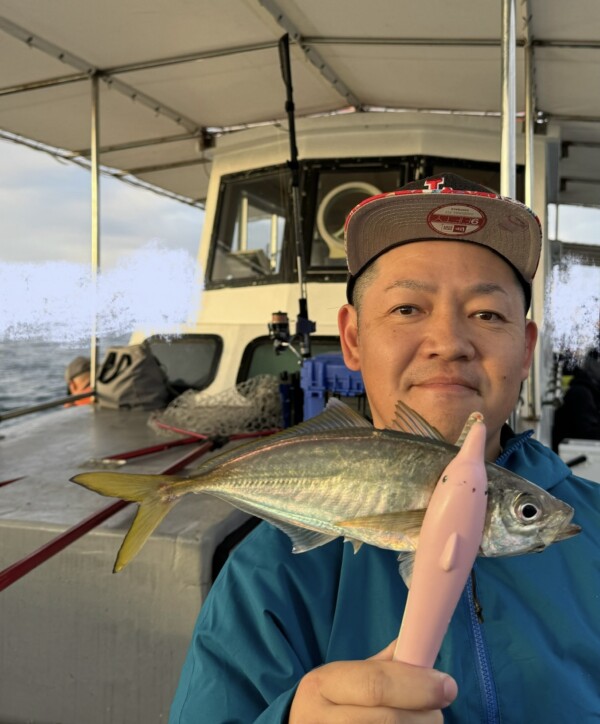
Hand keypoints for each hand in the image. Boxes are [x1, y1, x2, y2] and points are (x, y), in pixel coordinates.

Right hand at [289, 640, 456, 722]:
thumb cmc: (329, 704)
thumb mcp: (342, 679)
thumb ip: (380, 666)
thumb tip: (419, 643)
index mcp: (322, 685)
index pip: (375, 684)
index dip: (416, 685)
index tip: (447, 685)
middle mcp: (322, 719)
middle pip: (388, 720)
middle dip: (424, 714)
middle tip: (439, 710)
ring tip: (422, 721)